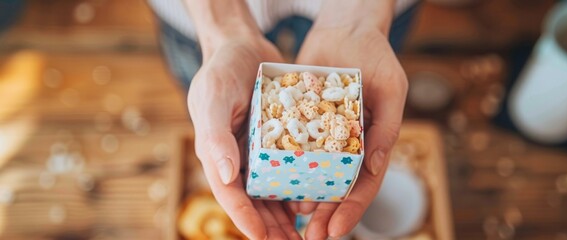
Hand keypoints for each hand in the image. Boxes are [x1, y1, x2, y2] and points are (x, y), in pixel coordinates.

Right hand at [187, 34, 300, 239]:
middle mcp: (238, 158)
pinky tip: (317, 198)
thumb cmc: (221, 70)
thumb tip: (223, 176)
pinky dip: (299, 184)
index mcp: (217, 155)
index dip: (245, 218)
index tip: (263, 239)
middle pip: (254, 201)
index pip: (230, 195)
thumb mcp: (214, 99)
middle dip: (272, 226)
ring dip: (288, 213)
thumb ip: (215, 137)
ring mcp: (257, 150)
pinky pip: (288, 167)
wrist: (240, 45)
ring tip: (307, 233)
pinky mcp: (276, 139)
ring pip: (273, 190)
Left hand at [293, 21, 407, 238]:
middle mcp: (350, 145)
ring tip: (291, 220)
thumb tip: (373, 169)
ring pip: (316, 176)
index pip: (364, 184)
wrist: (345, 29)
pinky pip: (296, 152)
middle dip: (326, 215)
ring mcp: (326, 136)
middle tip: (310, 236)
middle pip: (338, 188)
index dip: (352, 210)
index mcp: (374, 143)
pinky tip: (278, 188)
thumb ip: (387, 127)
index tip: (335, 231)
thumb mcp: (391, 89)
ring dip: (306, 199)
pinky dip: (290, 171)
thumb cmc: (377, 56)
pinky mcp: (304, 123)